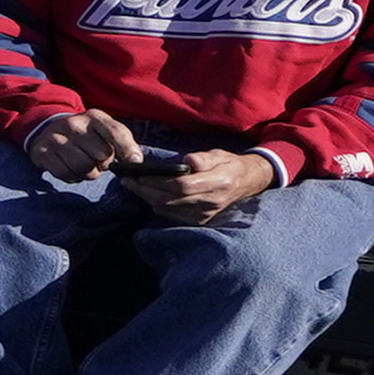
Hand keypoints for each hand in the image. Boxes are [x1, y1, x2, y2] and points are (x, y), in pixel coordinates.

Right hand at [24, 109, 138, 181]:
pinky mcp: (42, 152)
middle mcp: (74, 124)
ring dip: (88, 173)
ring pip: (84, 167)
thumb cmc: (84, 134)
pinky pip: (65, 173)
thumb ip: (122, 141)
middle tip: (97, 160)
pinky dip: (72, 177)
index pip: (116, 133)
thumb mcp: (103, 129)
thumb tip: (136, 161)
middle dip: (103, 164)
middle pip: (101, 156)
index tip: (135, 162)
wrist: (47, 128)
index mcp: (94, 117)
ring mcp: (56, 138)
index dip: (128, 149)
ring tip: (85, 166)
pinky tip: (71, 169)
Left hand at [130, 146, 279, 219]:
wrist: (246, 182)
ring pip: (168, 209)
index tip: (140, 176)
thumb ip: (203, 158)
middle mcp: (210, 202)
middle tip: (126, 181)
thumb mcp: (219, 154)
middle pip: (170, 200)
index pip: (182, 186)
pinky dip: (158, 205)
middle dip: (145, 191)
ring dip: (147, 198)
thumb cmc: (229, 164)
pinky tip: (149, 195)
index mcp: (217, 183)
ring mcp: (205, 214)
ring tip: (133, 186)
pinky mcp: (200, 220)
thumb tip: (188, 161)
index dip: (159, 183)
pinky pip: (172, 215)